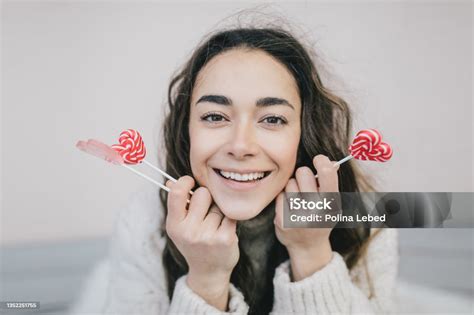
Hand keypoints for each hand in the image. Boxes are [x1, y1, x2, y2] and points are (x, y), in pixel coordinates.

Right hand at [165, 176, 238, 309]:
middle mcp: (188, 232)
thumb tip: (171, 181)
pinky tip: (224, 230)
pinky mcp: (225, 238)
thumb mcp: (180, 226)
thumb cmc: (194, 242)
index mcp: (174, 225)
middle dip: (206, 198)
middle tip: (205, 213)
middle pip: (202, 193)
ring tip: (214, 227)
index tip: (191, 182)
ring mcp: (207, 236)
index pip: (177, 193)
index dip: (185, 182)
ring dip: (218, 212)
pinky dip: (229, 219)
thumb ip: (177, 204)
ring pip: (218, 204)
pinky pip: (231, 214)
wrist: (209, 271)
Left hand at [274, 155, 339, 280]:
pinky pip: (280, 195)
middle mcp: (317, 210)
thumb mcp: (332, 204)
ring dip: (292, 187)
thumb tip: (330, 161)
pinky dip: (284, 198)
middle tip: (305, 184)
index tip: (318, 159)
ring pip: (289, 183)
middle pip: (303, 172)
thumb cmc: (320, 218)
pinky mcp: (283, 220)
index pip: (327, 173)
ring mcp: (299, 216)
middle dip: (303, 175)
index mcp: (332, 204)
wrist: (307, 246)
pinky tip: (289, 208)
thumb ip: (331, 184)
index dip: (322, 161)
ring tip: (298, 199)